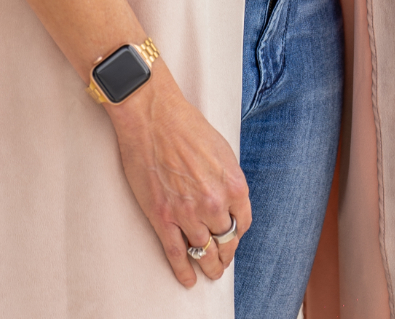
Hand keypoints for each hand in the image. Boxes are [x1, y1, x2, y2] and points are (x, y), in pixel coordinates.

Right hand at [107, 61, 250, 287]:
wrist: (152, 115)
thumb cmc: (184, 125)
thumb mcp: (221, 149)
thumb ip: (227, 178)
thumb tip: (227, 200)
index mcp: (233, 184)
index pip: (242, 223)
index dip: (237, 233)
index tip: (231, 237)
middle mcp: (214, 203)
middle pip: (225, 240)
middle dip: (224, 253)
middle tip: (221, 261)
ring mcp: (188, 212)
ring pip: (204, 252)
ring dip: (209, 265)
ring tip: (209, 271)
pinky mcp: (163, 216)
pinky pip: (177, 254)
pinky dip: (184, 270)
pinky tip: (188, 279)